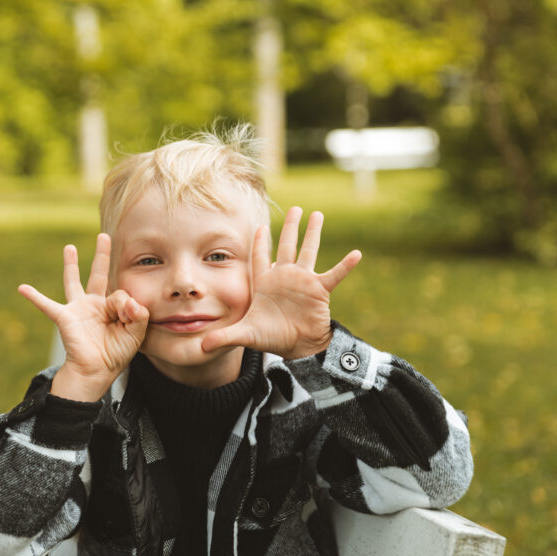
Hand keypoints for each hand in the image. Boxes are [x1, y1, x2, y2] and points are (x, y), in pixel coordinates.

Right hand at [19, 233, 148, 400]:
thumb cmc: (114, 355)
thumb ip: (138, 315)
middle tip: (104, 236)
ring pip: (74, 282)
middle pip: (99, 275)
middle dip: (102, 255)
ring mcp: (78, 309)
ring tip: (70, 248)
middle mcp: (94, 305)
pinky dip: (34, 297)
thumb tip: (130, 300)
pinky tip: (22, 288)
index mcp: (112, 309)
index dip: (127, 306)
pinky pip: (47, 305)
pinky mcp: (65, 317)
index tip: (127, 318)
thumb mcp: (135, 335)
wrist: (95, 372)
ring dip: (71, 265)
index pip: (122, 295)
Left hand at [201, 207, 360, 359]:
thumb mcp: (245, 335)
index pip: (259, 258)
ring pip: (308, 251)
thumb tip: (200, 347)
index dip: (258, 244)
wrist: (297, 347)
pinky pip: (334, 275)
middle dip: (290, 227)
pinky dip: (345, 265)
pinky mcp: (319, 291)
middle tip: (296, 208)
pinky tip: (356, 254)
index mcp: (265, 283)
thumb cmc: (271, 337)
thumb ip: (223, 337)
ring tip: (318, 214)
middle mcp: (284, 277)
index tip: (257, 227)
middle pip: (286, 246)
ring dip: (312, 234)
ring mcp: (303, 281)